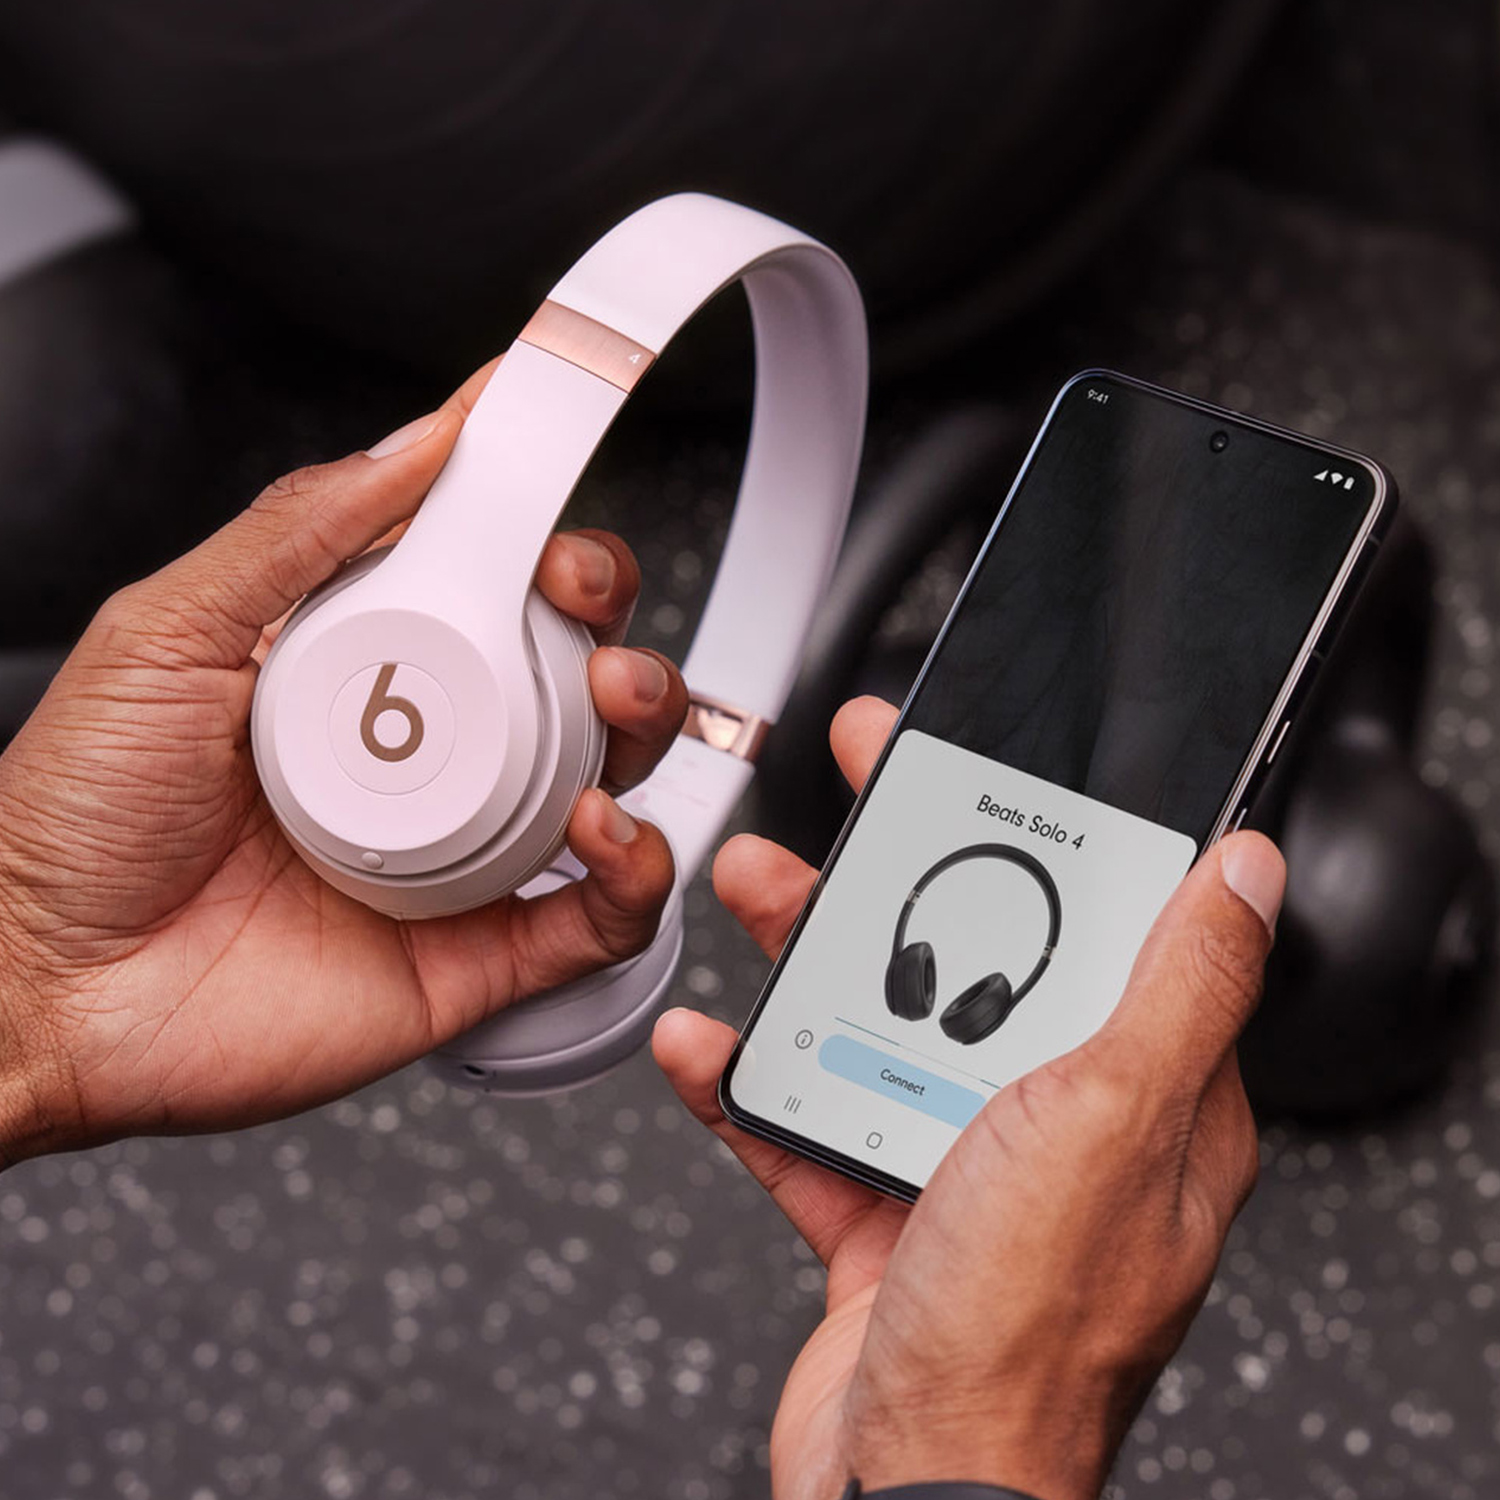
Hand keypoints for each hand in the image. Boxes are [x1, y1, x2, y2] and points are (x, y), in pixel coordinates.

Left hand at [0, 361, 687, 1167]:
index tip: (555, 487)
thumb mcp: (168, 632)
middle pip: (575, 671)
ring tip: (609, 706)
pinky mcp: (484, 952)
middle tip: (579, 603)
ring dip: (644, 725)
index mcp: (365, 670)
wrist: (43, 992)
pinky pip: (602, 914)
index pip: (492, 584)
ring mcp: (466, 855)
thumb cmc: (74, 820)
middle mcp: (431, 758)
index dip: (541, 535)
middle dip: (611, 622)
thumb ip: (299, 530)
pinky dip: (636, 868)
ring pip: (612, 777)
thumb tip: (414, 442)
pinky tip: (601, 832)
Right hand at [655, 695, 1284, 1499]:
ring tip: (756, 890)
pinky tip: (708, 1046)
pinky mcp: (883, 1218)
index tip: (987, 772)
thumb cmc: (1022, 1328)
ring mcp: (965, 1175)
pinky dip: (753, 1084)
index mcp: (1144, 1100)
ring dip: (811, 958)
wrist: (906, 1487)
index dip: (1047, 838)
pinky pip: (812, 1123)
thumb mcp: (1113, 1118)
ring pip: (885, 1030)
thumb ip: (1181, 988)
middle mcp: (1061, 1132)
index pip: (1109, 931)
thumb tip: (1250, 874)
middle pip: (982, 964)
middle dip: (906, 875)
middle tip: (858, 791)